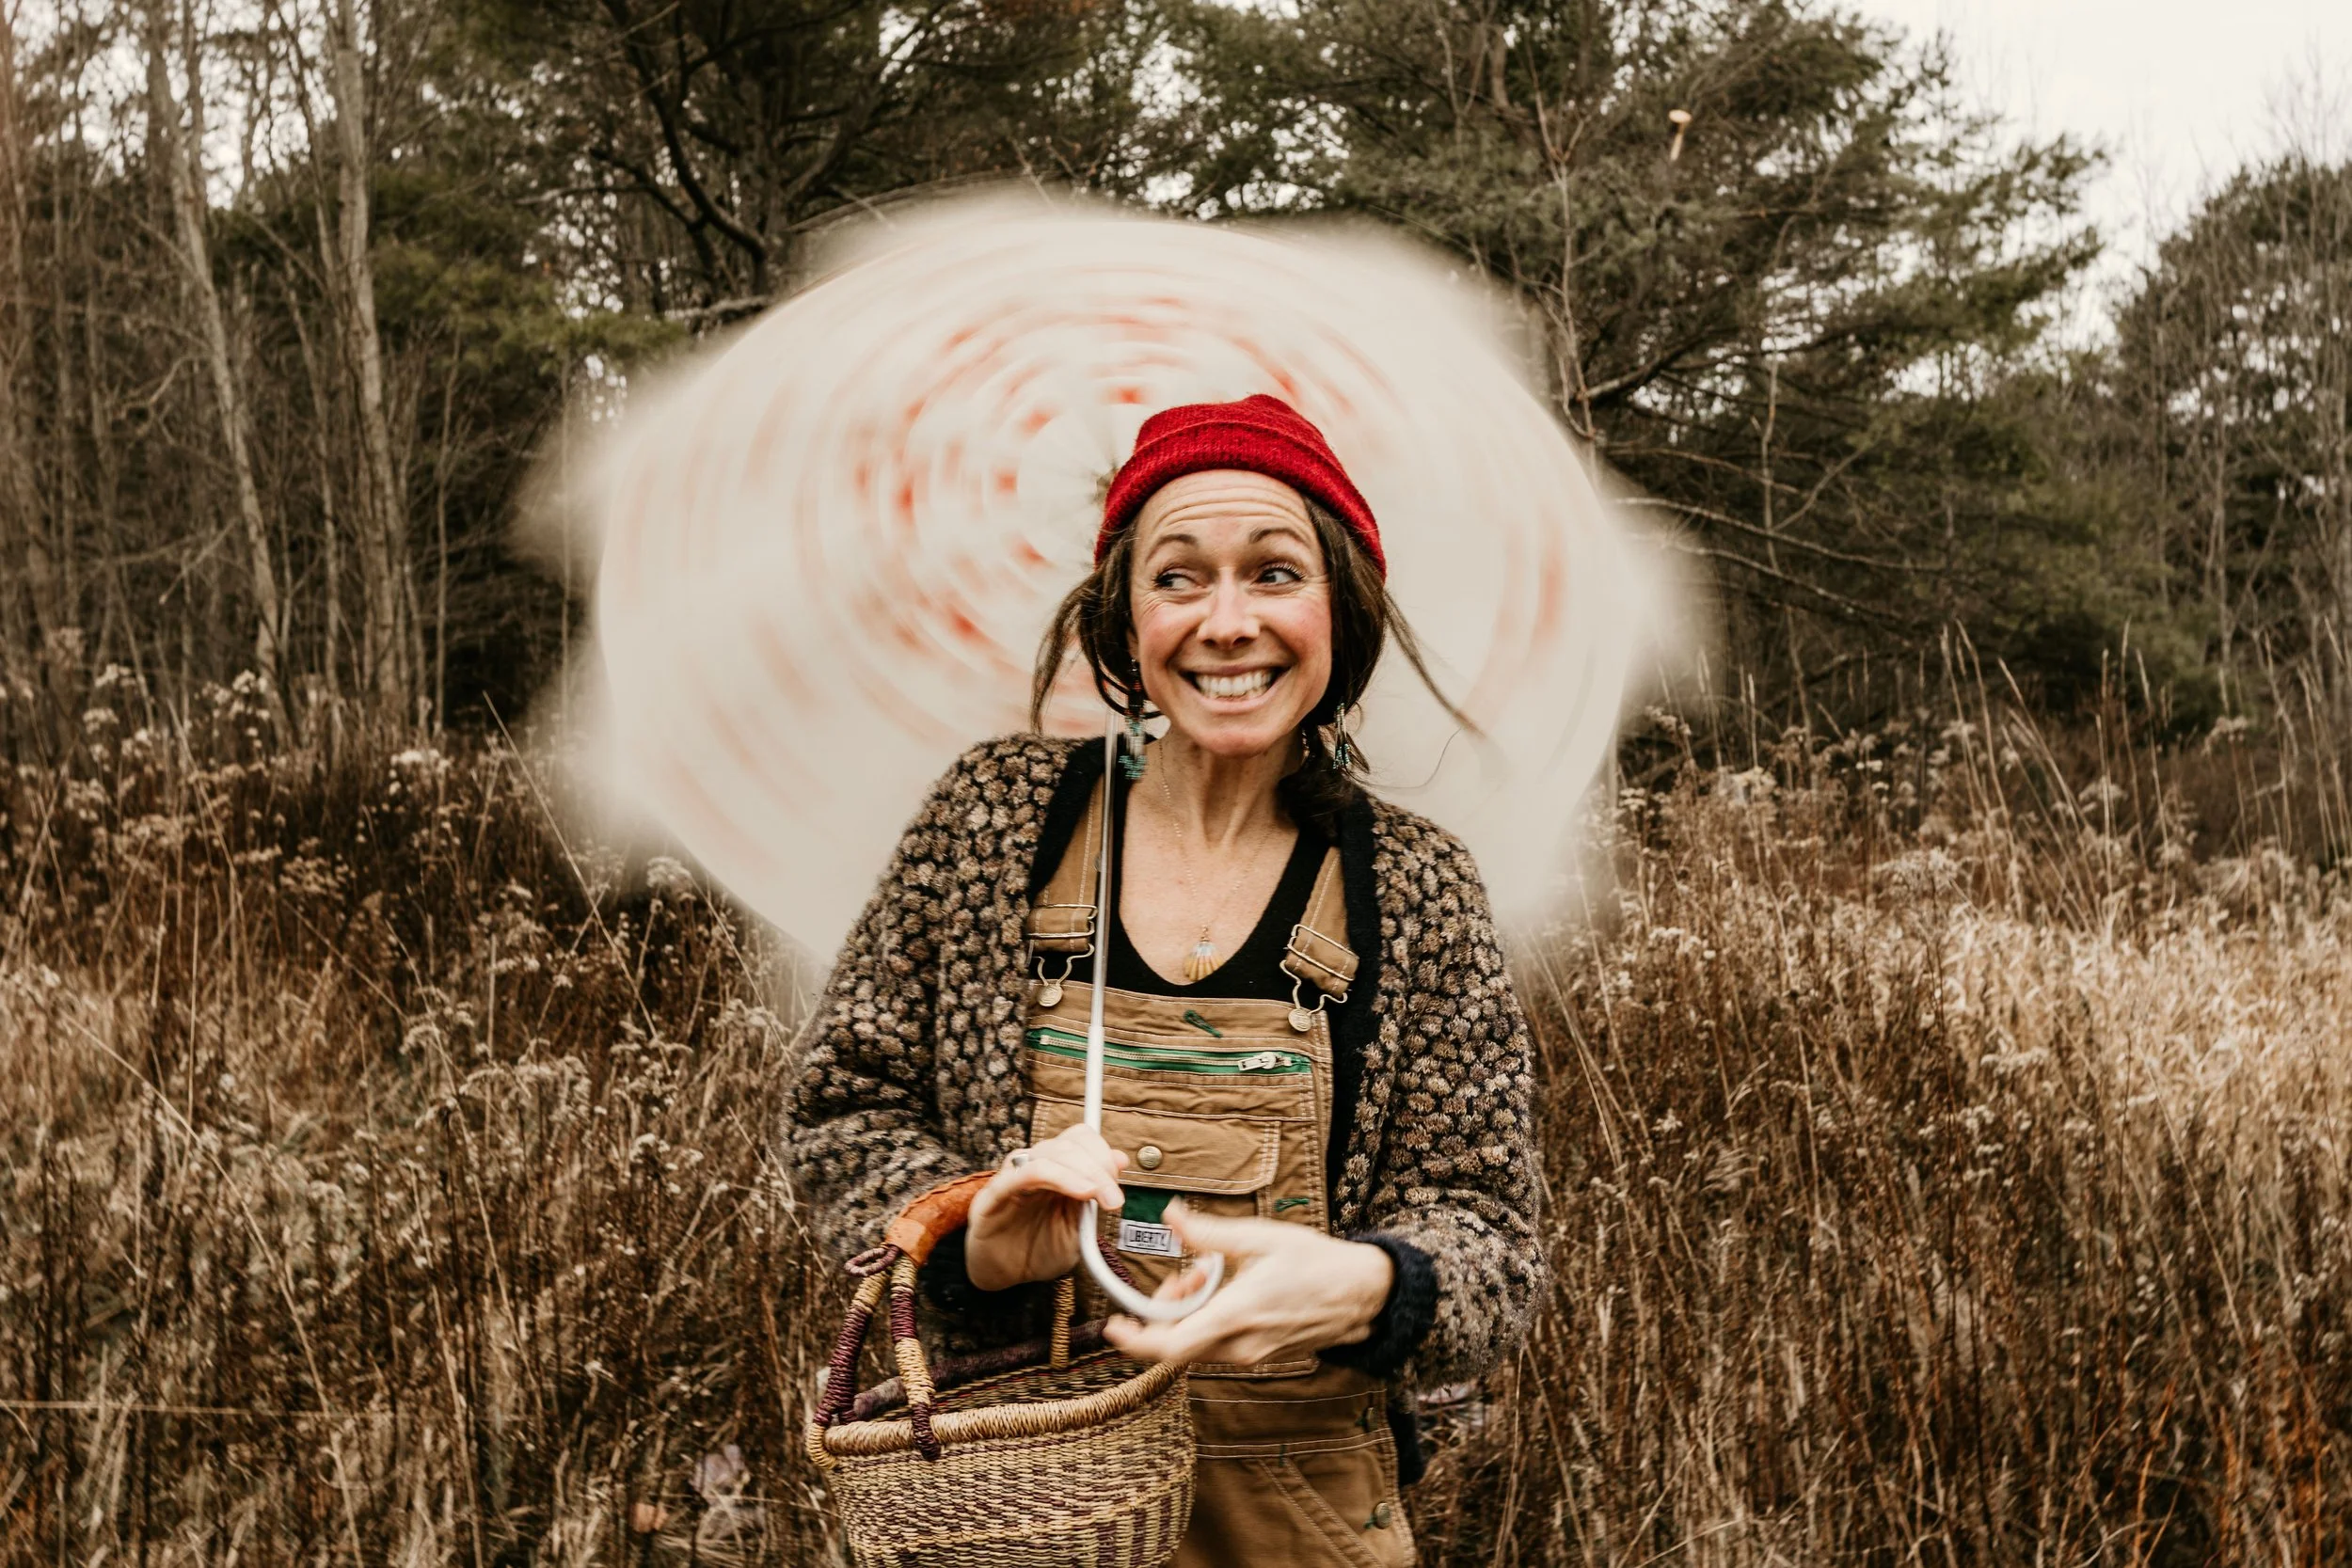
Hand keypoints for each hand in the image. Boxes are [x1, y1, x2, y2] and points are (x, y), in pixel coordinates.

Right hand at [964, 1125, 1126, 1291]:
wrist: (1006, 1279)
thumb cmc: (1039, 1251)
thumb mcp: (1078, 1227)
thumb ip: (1096, 1195)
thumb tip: (1121, 1159)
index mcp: (1056, 1169)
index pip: (1078, 1139)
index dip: (1102, 1151)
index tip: (1118, 1178)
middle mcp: (1033, 1167)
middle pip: (1067, 1144)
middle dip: (1098, 1166)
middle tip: (1113, 1198)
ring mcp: (1011, 1178)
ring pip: (1046, 1153)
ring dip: (1080, 1171)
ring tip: (1095, 1194)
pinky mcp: (991, 1197)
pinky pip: (1019, 1175)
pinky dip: (1054, 1176)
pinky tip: (1078, 1191)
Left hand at [1102, 1201, 1393, 1367]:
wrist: (1362, 1294)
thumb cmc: (1316, 1263)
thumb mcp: (1259, 1237)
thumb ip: (1207, 1232)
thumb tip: (1170, 1217)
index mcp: (1237, 1315)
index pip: (1170, 1346)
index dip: (1135, 1341)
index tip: (1114, 1326)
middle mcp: (1240, 1345)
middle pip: (1177, 1343)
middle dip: (1166, 1309)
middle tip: (1187, 1271)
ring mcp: (1251, 1356)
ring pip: (1196, 1343)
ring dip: (1189, 1312)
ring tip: (1211, 1273)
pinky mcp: (1259, 1355)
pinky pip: (1217, 1344)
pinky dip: (1208, 1319)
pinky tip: (1228, 1290)